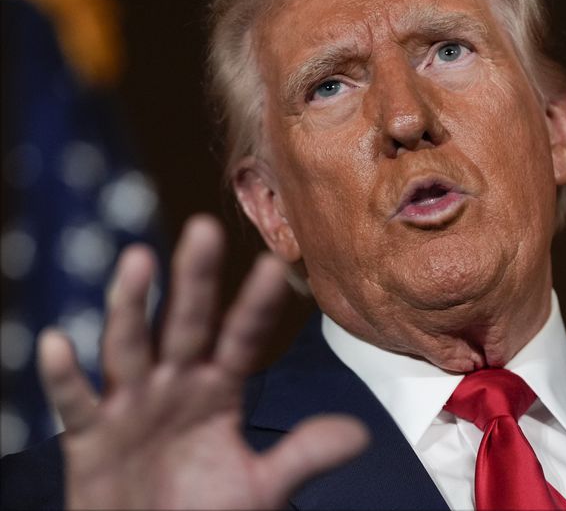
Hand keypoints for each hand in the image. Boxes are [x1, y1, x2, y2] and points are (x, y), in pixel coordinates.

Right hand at [39, 215, 367, 508]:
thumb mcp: (259, 485)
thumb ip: (303, 454)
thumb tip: (359, 433)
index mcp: (218, 390)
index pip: (241, 339)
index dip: (256, 306)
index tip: (276, 267)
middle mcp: (175, 385)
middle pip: (186, 324)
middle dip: (195, 280)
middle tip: (205, 229)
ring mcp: (131, 405)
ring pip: (131, 347)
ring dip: (132, 306)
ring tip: (137, 260)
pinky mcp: (90, 436)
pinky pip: (75, 403)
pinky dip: (63, 376)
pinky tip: (57, 342)